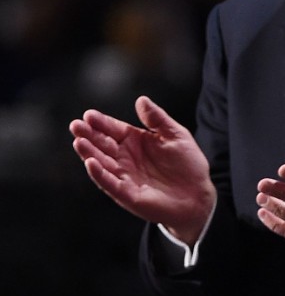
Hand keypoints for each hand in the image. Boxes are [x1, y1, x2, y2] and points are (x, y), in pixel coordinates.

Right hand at [69, 96, 216, 244]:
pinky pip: (110, 183)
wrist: (198, 195)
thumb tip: (141, 100)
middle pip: (103, 144)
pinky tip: (91, 163)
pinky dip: (100, 174)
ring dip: (90, 152)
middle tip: (76, 125)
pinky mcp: (127, 194)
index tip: (88, 115)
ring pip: (102, 163)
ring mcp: (124, 176)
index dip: (101, 123)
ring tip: (79, 141)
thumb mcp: (176, 135)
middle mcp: (126, 158)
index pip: (114, 129)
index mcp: (136, 141)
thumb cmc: (188, 165)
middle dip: (89, 135)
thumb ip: (157, 119)